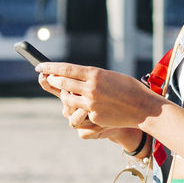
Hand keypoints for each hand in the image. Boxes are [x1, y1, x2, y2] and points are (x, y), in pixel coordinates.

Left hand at [36, 62, 160, 129]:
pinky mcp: (94, 116)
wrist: (143, 107)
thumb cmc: (128, 88)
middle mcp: (91, 87)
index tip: (40, 66)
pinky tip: (87, 108)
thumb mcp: (109, 76)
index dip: (51, 67)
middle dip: (53, 80)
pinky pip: (80, 113)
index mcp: (95, 74)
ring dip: (64, 97)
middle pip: (62, 83)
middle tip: (47, 78)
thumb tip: (73, 75)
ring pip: (67, 99)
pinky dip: (80, 109)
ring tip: (66, 94)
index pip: (66, 69)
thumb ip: (92, 76)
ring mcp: (91, 103)